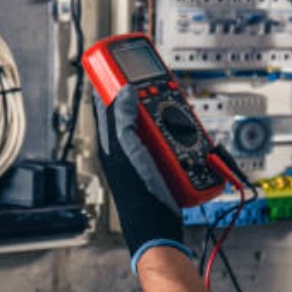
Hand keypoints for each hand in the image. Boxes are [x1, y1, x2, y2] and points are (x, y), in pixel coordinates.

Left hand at [94, 86, 192, 272]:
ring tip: (176, 109)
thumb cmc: (138, 194)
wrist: (158, 227)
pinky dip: (177, 132)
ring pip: (154, 123)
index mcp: (110, 142)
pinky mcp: (160, 163)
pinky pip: (168, 140)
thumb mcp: (128, 150)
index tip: (120, 64)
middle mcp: (124, 147)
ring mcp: (142, 155)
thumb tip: (125, 90)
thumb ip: (123, 119)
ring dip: (166, 114)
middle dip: (146, 96)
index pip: (105, 103)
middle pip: (134, 110)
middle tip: (158, 84)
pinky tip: (186, 132)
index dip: (111, 82)